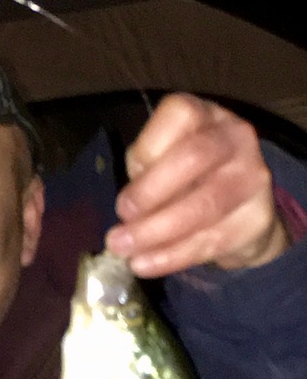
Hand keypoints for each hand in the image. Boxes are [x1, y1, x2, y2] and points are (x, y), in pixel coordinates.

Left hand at [106, 93, 290, 276]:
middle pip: (193, 158)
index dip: (146, 152)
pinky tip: (144, 264)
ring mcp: (252, 176)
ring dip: (156, 232)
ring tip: (124, 250)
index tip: (125, 187)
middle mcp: (234, 137)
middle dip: (149, 194)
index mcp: (204, 114)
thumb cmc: (185, 179)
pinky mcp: (257, 218)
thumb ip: (144, 173)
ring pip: (204, 205)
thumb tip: (127, 212)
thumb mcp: (159, 163)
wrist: (238, 212)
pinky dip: (171, 256)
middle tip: (120, 221)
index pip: (179, 116)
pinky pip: (211, 240)